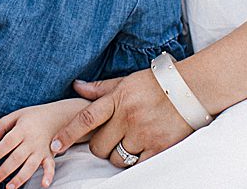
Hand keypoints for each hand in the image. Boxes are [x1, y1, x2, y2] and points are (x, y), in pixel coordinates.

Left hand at [0, 99, 87, 188]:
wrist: (56, 116)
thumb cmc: (32, 117)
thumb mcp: (16, 115)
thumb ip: (2, 125)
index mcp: (22, 130)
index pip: (8, 142)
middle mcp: (32, 141)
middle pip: (17, 158)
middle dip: (4, 170)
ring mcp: (41, 150)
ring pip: (30, 166)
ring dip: (20, 178)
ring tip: (9, 188)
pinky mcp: (50, 156)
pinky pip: (50, 167)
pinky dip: (48, 176)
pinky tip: (43, 185)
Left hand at [50, 69, 192, 166]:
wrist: (191, 89)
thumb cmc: (155, 84)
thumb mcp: (126, 82)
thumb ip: (101, 88)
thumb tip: (77, 86)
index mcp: (117, 99)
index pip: (86, 118)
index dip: (68, 133)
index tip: (56, 145)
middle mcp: (128, 117)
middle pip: (98, 146)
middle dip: (99, 146)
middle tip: (109, 138)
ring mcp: (144, 134)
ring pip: (116, 158)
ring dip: (117, 155)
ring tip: (128, 141)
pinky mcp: (159, 147)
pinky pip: (137, 164)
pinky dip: (135, 160)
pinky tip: (141, 148)